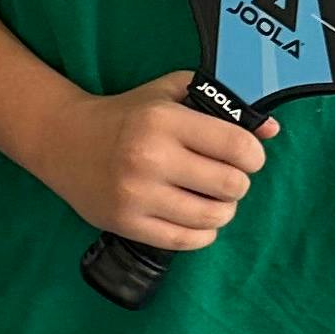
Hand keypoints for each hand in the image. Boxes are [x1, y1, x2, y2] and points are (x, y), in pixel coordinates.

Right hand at [46, 75, 274, 253]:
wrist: (63, 140)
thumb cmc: (125, 115)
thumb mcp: (169, 92)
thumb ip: (221, 103)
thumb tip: (271, 129)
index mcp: (164, 121)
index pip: (238, 147)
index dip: (253, 155)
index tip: (246, 156)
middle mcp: (150, 158)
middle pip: (231, 186)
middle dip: (237, 183)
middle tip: (224, 177)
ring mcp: (137, 195)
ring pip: (213, 217)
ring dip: (222, 209)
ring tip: (210, 198)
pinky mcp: (126, 223)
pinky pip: (187, 241)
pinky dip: (202, 233)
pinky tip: (195, 218)